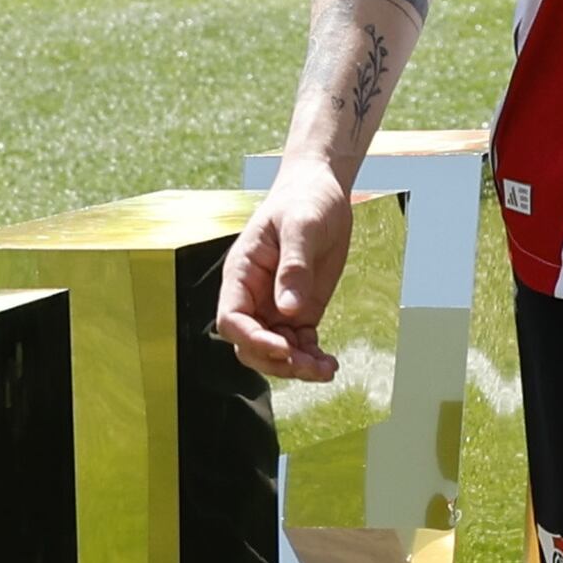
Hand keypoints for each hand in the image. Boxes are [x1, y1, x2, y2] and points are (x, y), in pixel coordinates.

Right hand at [217, 163, 353, 381]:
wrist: (322, 192)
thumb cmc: (304, 201)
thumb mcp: (302, 227)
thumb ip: (294, 266)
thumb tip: (289, 309)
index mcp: (242, 274)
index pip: (232, 319)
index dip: (252, 339)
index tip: (282, 347)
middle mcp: (253, 296)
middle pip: (250, 345)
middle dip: (276, 361)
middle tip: (309, 365)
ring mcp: (275, 307)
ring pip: (275, 352)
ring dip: (297, 367)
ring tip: (326, 369)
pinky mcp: (299, 312)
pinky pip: (299, 345)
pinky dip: (311, 360)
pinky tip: (330, 365)